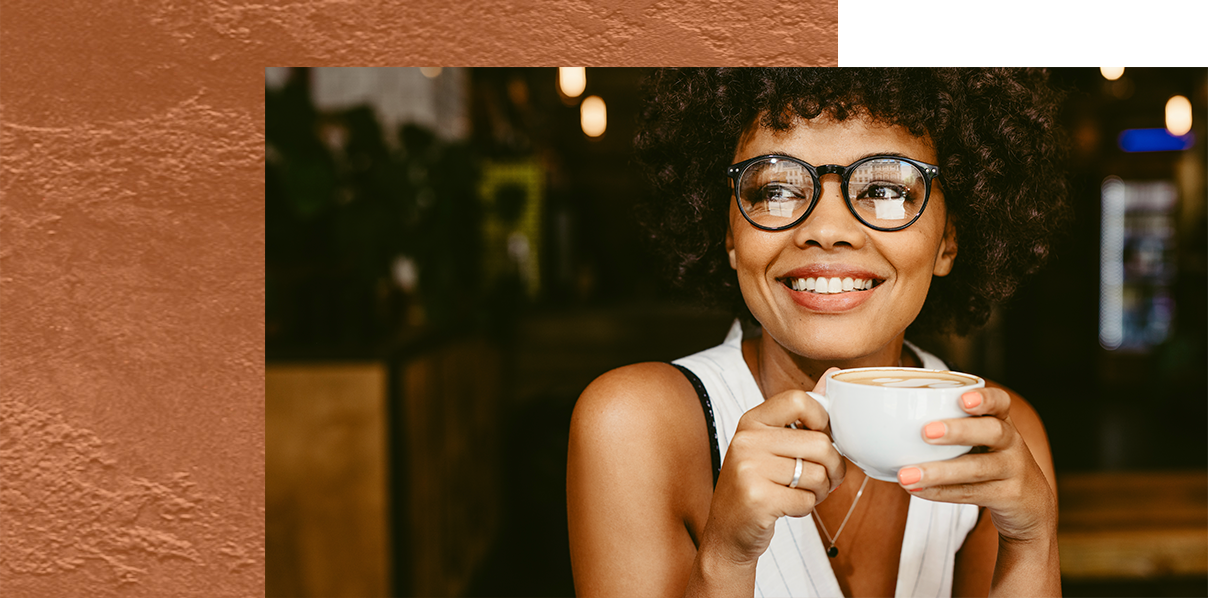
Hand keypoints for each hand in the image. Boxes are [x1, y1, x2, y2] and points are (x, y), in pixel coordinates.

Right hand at [698, 369, 845, 565]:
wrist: (727, 532)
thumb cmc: (757, 484)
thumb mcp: (773, 442)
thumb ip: (803, 410)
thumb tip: (833, 373)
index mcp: (752, 420)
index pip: (800, 400)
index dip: (822, 420)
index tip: (819, 437)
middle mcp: (747, 440)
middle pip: (820, 444)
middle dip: (833, 468)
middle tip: (823, 478)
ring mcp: (749, 469)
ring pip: (817, 475)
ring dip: (820, 491)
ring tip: (802, 493)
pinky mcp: (757, 499)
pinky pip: (806, 500)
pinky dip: (806, 508)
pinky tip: (788, 507)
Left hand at [895, 387, 1055, 542]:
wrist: (1030, 503)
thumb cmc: (989, 461)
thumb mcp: (980, 440)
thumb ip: (949, 426)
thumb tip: (884, 421)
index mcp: (1001, 421)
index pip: (1000, 402)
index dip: (984, 398)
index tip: (962, 398)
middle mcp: (1012, 443)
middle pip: (993, 431)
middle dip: (959, 430)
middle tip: (925, 432)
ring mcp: (1013, 470)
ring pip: (978, 469)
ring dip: (940, 471)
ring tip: (906, 475)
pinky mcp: (1008, 497)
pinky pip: (972, 494)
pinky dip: (942, 493)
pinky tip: (917, 491)